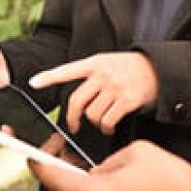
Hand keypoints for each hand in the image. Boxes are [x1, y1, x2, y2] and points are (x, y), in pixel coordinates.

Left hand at [29, 52, 158, 134]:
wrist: (158, 68)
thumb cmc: (130, 68)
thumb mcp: (108, 63)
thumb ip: (91, 76)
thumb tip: (76, 100)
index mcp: (95, 63)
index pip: (67, 70)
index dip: (48, 77)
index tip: (33, 83)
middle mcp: (103, 74)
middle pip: (76, 101)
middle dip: (73, 119)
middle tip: (74, 126)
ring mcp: (115, 86)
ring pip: (92, 114)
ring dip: (95, 123)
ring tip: (103, 121)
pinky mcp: (127, 99)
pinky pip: (108, 120)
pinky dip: (107, 128)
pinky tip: (110, 126)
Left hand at [30, 140, 190, 190]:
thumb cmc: (166, 179)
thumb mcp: (132, 153)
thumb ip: (104, 160)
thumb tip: (93, 167)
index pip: (47, 174)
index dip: (30, 154)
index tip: (18, 138)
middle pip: (56, 184)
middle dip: (48, 160)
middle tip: (49, 140)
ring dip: (64, 171)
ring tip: (63, 149)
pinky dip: (79, 180)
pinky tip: (82, 165)